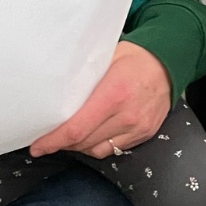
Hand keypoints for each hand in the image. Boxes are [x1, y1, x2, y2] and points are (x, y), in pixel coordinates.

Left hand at [29, 39, 170, 158]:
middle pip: (84, 142)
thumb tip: (52, 89)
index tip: (37, 145)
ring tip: (66, 136)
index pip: (77, 128)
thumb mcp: (105, 57)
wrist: (168, 63)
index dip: (53, 140)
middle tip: (46, 138)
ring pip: (96, 150)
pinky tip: (88, 135)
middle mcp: (126, 115)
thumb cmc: (134, 56)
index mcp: (113, 94)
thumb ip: (82, 75)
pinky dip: (96, 145)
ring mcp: (137, 128)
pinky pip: (112, 149)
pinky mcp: (144, 135)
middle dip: (61, 143)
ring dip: (78, 146)